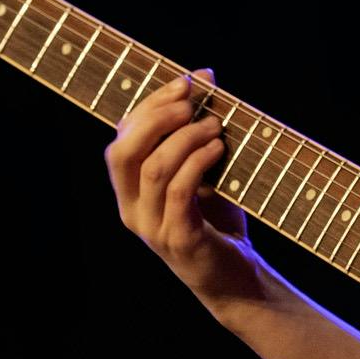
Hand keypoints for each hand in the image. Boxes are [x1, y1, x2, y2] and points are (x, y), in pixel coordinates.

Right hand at [105, 68, 261, 304]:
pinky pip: (179, 193)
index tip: (187, 81)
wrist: (236, 281)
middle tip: (191, 100)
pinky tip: (219, 148)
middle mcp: (131, 209)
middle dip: (156, 117)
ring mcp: (152, 227)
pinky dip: (198, 163)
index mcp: (129, 191)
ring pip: (153, 169)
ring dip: (185, 137)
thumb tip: (206, 77)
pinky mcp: (179, 240)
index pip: (123, 137)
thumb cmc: (217, 222)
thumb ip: (197, 131)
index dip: (150, 104)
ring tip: (215, 125)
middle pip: (122, 151)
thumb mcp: (203, 172)